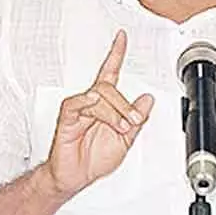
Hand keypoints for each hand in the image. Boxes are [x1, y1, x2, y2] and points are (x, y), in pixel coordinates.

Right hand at [45, 30, 153, 197]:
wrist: (76, 177)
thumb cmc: (93, 159)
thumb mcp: (125, 140)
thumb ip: (137, 120)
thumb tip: (147, 100)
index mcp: (105, 106)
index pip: (110, 72)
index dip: (116, 54)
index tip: (121, 37)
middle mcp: (91, 104)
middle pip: (109, 87)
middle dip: (126, 104)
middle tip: (133, 121)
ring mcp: (79, 110)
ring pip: (99, 96)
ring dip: (114, 112)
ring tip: (120, 127)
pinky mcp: (68, 119)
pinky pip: (76, 103)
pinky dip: (87, 102)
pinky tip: (93, 103)